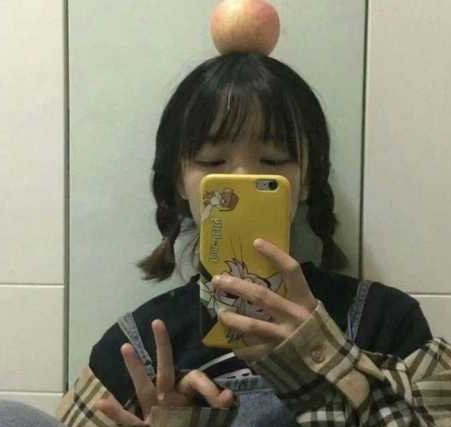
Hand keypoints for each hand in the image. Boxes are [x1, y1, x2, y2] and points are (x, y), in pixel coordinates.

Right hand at [96, 319, 233, 424]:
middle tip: (157, 322)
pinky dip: (116, 414)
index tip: (226, 398)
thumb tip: (229, 395)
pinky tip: (101, 403)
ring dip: (135, 368)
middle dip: (162, 347)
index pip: (196, 380)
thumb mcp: (212, 418)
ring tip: (125, 346)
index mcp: (187, 393)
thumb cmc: (195, 424)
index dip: (209, 387)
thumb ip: (219, 406)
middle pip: (166, 368)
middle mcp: (169, 396)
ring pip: (143, 387)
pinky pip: (129, 421)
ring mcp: (154, 410)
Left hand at [212, 238, 316, 350]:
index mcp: (304, 300)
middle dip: (237, 286)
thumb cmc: (315, 331)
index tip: (256, 242)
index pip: (292, 270)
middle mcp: (294, 316)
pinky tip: (232, 344)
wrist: (329, 367)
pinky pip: (252, 349)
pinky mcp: (276, 355)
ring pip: (252, 325)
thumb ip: (291, 297)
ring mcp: (284, 337)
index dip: (274, 254)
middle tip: (218, 279)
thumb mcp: (309, 310)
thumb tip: (263, 278)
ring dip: (233, 319)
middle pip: (262, 296)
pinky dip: (240, 347)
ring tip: (220, 314)